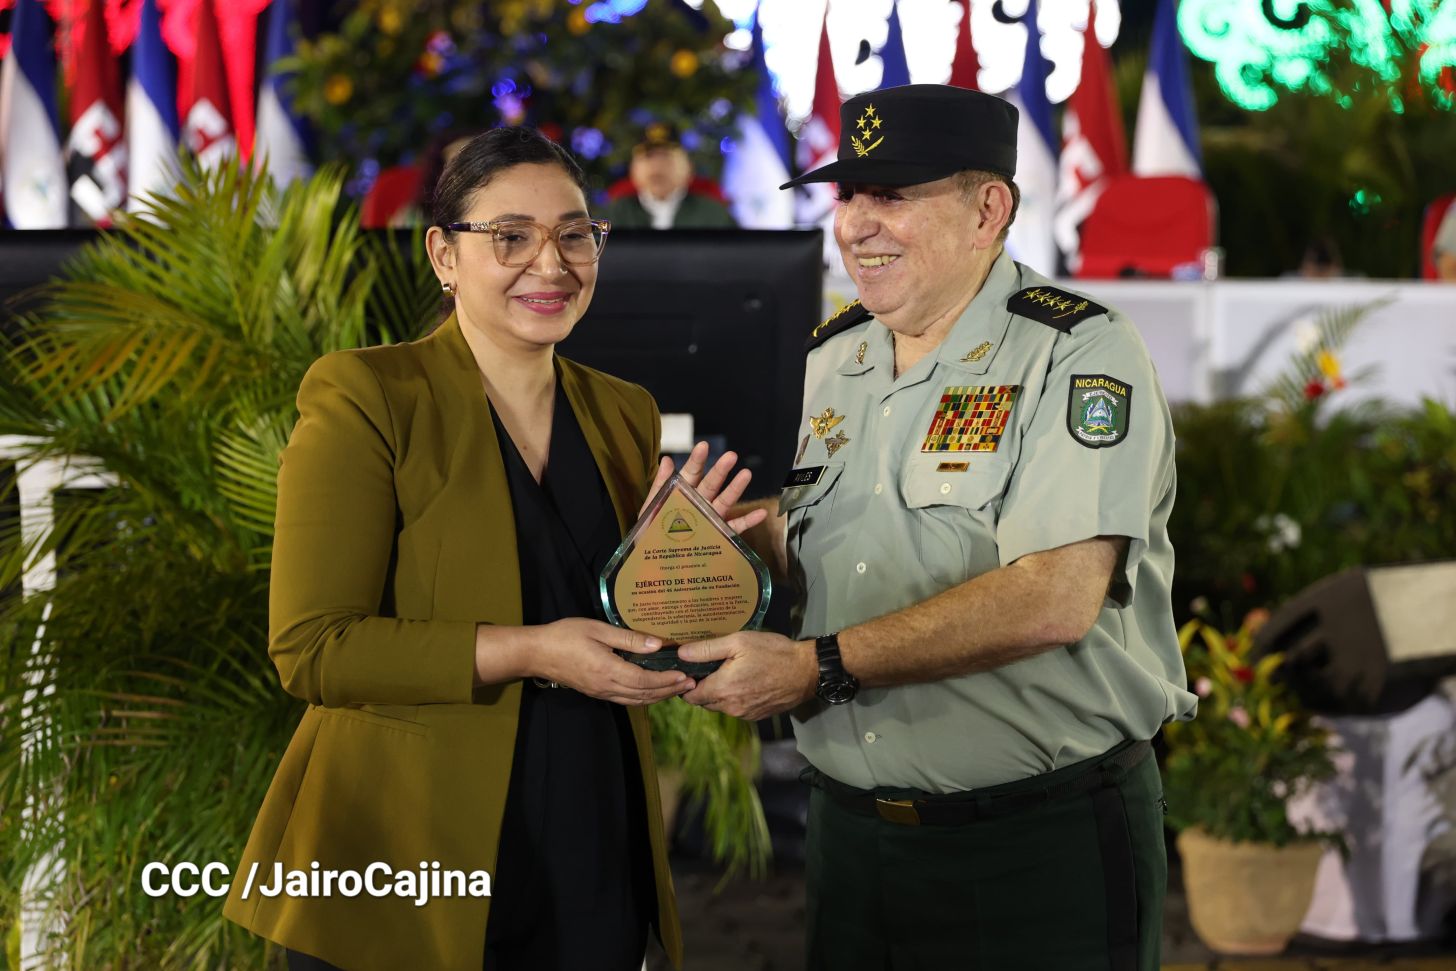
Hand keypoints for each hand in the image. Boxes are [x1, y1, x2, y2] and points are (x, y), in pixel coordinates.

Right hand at [531, 618, 693, 705]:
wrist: (537, 653)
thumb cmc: (565, 636)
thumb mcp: (598, 630)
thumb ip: (628, 639)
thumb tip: (657, 644)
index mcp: (608, 670)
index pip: (645, 680)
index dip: (667, 680)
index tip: (685, 676)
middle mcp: (606, 686)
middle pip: (644, 694)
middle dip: (669, 690)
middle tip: (691, 684)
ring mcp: (601, 692)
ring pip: (636, 701)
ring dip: (658, 696)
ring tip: (677, 689)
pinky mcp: (597, 692)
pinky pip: (626, 700)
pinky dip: (643, 697)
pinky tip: (653, 691)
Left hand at [643, 441, 768, 534]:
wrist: (654, 562)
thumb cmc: (651, 533)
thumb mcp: (651, 509)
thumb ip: (660, 486)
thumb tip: (666, 459)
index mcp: (682, 493)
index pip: (691, 473)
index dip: (697, 460)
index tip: (703, 446)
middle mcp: (700, 502)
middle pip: (712, 484)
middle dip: (720, 470)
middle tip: (731, 456)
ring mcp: (712, 518)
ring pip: (725, 501)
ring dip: (736, 488)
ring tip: (746, 474)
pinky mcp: (720, 534)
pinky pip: (735, 527)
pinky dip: (748, 521)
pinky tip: (761, 514)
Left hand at [678, 631, 816, 720]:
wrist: (806, 672)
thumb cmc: (772, 652)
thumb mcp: (738, 642)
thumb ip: (707, 649)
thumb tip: (681, 654)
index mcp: (722, 689)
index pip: (690, 696)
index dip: (687, 684)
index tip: (691, 671)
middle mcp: (731, 707)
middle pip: (704, 702)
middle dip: (702, 688)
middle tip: (710, 668)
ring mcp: (744, 714)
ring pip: (720, 706)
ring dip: (719, 694)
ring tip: (729, 673)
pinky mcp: (756, 717)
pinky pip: (736, 709)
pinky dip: (735, 698)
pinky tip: (745, 682)